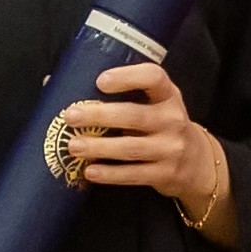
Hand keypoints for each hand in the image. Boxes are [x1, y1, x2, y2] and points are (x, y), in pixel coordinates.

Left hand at [56, 60, 226, 212]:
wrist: (197, 162)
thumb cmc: (161, 125)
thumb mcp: (154, 104)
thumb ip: (119, 94)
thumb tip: (53, 83)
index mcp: (168, 95)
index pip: (153, 77)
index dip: (127, 77)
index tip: (100, 81)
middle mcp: (173, 119)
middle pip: (134, 115)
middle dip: (100, 116)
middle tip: (71, 116)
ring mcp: (172, 148)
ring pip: (131, 148)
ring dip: (99, 147)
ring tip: (73, 146)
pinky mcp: (166, 174)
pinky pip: (135, 175)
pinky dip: (111, 174)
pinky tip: (90, 172)